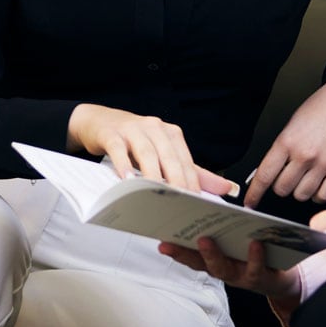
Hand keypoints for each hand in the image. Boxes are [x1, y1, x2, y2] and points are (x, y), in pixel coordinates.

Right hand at [68, 103, 236, 195]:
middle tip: (182, 202)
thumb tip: (226, 188)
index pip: (186, 160)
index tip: (198, 204)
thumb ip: (192, 171)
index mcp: (171, 134)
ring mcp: (132, 129)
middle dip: (177, 179)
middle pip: (169, 156)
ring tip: (158, 193)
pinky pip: (119, 149)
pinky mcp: (112, 134)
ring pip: (147, 152)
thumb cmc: (134, 141)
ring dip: (153, 173)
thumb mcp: (163, 153)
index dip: (193, 182)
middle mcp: (155, 128)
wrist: (99, 122)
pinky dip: (123, 164)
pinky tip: (126, 179)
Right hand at [158, 237, 301, 314]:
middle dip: (188, 252)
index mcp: (214, 260)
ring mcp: (240, 277)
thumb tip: (203, 203)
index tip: (161, 242)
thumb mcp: (235, 239)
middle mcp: (223, 271)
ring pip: (224, 269)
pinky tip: (254, 243)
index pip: (190, 256)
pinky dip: (254, 256)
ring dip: (214, 255)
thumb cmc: (253, 252)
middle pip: (202, 264)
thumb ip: (220, 227)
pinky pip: (256, 268)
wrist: (282, 276)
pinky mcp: (260, 279)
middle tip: (175, 238)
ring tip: (206, 240)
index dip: (175, 251)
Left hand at [245, 75, 325, 207]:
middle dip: (281, 186)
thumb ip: (282, 148)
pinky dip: (318, 195)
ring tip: (304, 178)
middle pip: (282, 189)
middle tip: (286, 177)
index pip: (264, 175)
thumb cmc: (323, 105)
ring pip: (302, 195)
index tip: (250, 202)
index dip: (254, 193)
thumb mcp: (293, 123)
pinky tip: (318, 185)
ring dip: (300, 190)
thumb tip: (270, 170)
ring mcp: (324, 164)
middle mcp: (304, 155)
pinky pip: (324, 195)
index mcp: (287, 141)